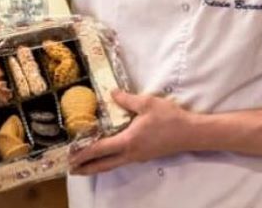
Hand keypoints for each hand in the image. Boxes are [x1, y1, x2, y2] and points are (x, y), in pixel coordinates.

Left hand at [68, 90, 193, 174]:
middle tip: (71, 169)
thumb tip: (111, 93)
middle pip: (103, 164)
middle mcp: (130, 153)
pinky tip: (107, 155)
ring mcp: (138, 157)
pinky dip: (109, 161)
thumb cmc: (169, 118)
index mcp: (128, 141)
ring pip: (112, 164)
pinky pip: (121, 161)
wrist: (191, 133)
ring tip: (84, 166)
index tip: (70, 158)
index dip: (83, 154)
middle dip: (86, 168)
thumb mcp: (147, 103)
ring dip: (96, 166)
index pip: (100, 150)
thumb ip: (127, 99)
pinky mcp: (144, 156)